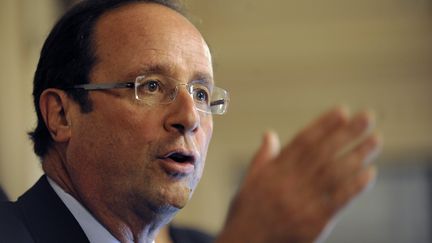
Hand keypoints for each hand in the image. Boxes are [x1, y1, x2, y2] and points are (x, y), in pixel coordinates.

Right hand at [216, 107, 381, 242]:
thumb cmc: (247, 213)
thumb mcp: (248, 182)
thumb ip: (262, 157)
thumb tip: (269, 134)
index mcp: (273, 171)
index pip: (302, 142)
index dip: (323, 125)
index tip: (342, 111)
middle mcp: (289, 183)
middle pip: (322, 153)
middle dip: (346, 133)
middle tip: (367, 117)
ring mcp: (302, 202)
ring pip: (334, 173)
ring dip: (357, 155)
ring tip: (375, 140)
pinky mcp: (314, 222)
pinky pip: (338, 201)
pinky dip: (355, 186)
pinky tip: (370, 172)